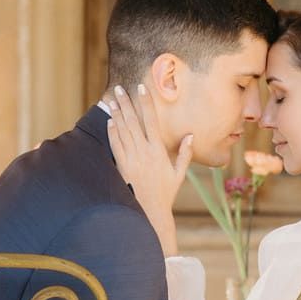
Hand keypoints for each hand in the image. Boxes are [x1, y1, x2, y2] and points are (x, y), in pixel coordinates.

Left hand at [107, 84, 192, 255]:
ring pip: (122, 131)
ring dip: (117, 114)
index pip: (152, 120)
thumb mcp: (179, 173)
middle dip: (126, 103)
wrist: (151, 212)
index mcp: (159, 150)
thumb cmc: (166, 193)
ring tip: (112, 99)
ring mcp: (131, 159)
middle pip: (133, 122)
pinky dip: (111, 132)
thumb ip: (185, 153)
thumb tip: (191, 135)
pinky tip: (109, 121)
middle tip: (119, 88)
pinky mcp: (121, 167)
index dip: (146, 102)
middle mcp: (144, 152)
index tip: (141, 88)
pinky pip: (115, 146)